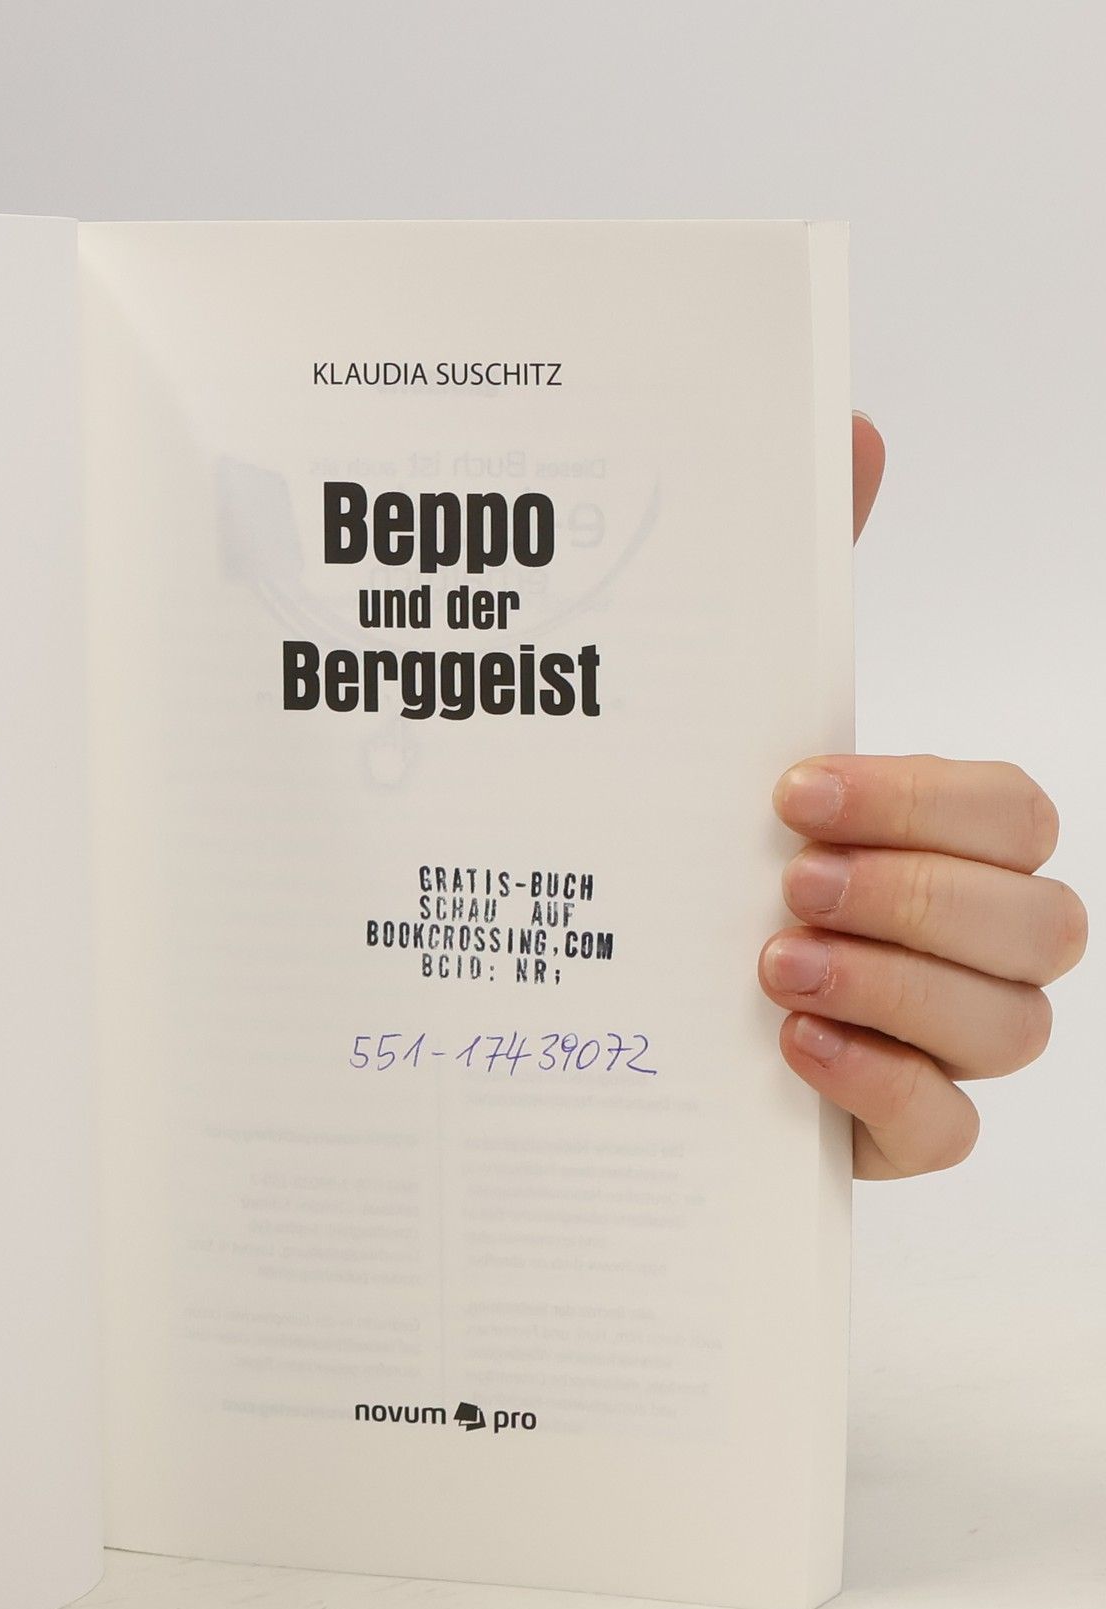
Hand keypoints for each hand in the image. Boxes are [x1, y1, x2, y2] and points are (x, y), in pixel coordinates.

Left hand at [761, 417, 1087, 1176]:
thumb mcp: (732, 725)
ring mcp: (938, 1040)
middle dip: (917, 896)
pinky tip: (786, 1052)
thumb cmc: (702, 853)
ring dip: (897, 988)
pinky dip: (881, 1089)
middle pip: (1043, 921)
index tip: (788, 789)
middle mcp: (966, 939)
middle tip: (788, 882)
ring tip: (771, 966)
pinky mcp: (892, 1130)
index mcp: (943, 840)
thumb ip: (804, 591)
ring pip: (1014, 1026)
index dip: (926, 802)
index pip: (1014, 811)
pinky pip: (951, 1129)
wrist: (616, 1005)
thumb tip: (850, 429)